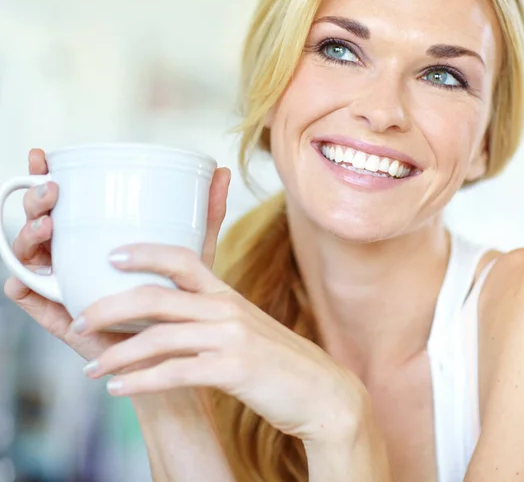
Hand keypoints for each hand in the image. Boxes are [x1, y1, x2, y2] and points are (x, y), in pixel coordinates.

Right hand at [3, 148, 230, 363]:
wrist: (174, 351)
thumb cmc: (181, 296)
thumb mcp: (194, 252)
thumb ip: (206, 214)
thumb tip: (223, 171)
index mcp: (95, 236)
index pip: (64, 199)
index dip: (46, 175)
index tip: (45, 155)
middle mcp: (74, 255)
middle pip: (41, 220)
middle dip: (36, 200)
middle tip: (53, 190)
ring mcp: (63, 284)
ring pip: (29, 253)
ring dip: (27, 234)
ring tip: (48, 225)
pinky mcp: (60, 315)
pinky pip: (28, 297)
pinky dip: (20, 284)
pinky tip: (22, 277)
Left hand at [78, 243, 367, 442]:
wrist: (322, 392)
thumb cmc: (278, 362)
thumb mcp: (246, 328)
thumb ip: (212, 318)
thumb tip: (170, 320)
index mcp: (227, 295)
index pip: (182, 259)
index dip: (144, 252)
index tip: (111, 255)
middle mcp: (226, 309)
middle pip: (156, 297)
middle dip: (110, 306)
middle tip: (80, 320)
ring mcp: (231, 337)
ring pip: (158, 337)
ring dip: (117, 354)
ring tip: (92, 367)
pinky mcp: (233, 369)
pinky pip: (174, 372)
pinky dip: (141, 381)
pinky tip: (119, 389)